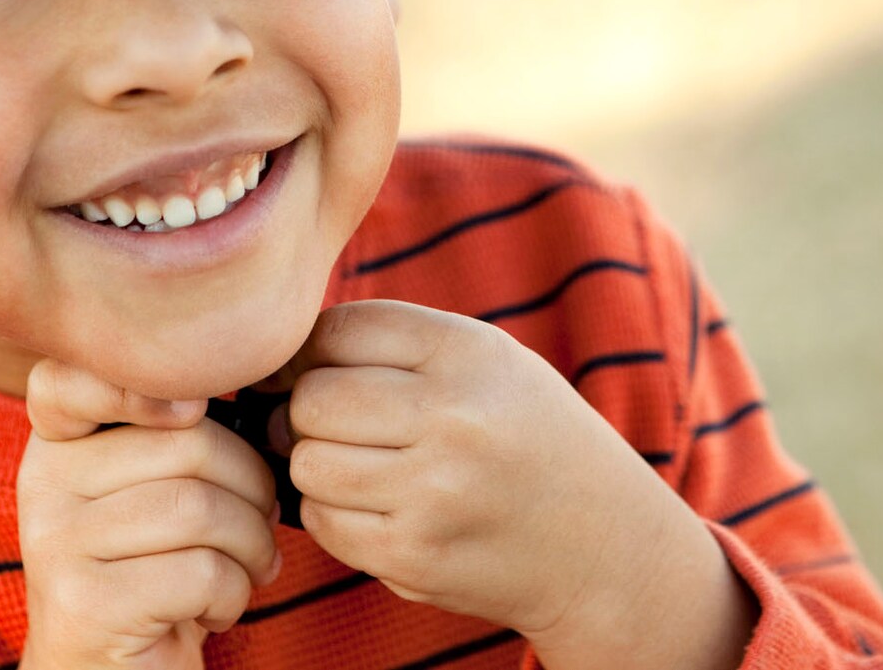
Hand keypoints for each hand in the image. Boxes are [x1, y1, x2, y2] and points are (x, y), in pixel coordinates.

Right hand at [17, 359, 282, 668]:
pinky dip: (234, 594)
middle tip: (259, 529)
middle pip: (186, 444)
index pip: (71, 378)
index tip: (194, 409)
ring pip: (199, 508)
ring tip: (246, 570)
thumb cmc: (155, 573)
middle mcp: (43, 486)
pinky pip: (199, 571)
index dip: (142, 381)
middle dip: (253, 488)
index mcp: (58, 445)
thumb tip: (255, 396)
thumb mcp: (154, 492)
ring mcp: (56, 545)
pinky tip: (217, 610)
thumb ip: (175, 436)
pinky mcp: (84, 604)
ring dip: (252, 546)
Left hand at [271, 301, 752, 667]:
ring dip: (316, 466)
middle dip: (305, 412)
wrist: (603, 544)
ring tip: (360, 467)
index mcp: (469, 352)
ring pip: (307, 462)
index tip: (311, 371)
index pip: (338, 329)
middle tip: (330, 425)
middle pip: (312, 398)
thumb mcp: (490, 364)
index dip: (307, 351)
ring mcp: (432, 490)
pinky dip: (333, 514)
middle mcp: (452, 415)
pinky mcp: (412, 553)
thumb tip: (279, 358)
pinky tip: (376, 508)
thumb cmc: (529, 440)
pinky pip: (322, 521)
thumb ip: (398, 345)